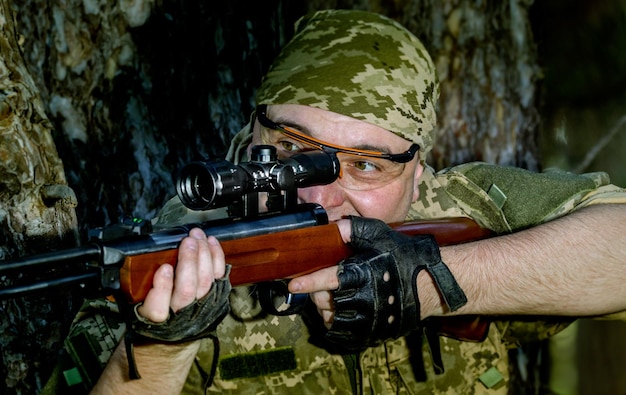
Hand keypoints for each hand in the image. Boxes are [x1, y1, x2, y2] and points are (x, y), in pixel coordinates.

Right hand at [132, 227, 231, 341]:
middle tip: (188, 242)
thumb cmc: (154, 314)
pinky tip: (211, 243)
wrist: (174, 337)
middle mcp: (180, 315)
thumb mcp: (136, 307)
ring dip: (204, 255)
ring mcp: (200, 307)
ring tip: (198, 237)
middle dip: (189, 262)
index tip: (164, 269)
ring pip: (205, 282)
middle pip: (187, 289)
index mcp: (155, 318)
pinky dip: (216, 257)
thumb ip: (133, 290)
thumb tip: (126, 262)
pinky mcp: (215, 298)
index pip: (158, 309)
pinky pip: (219, 277)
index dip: (162, 288)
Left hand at [292, 217, 466, 349]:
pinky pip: (345, 337)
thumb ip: (355, 230)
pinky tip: (338, 318)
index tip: (293, 284)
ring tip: (331, 301)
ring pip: (333, 320)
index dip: (308, 282)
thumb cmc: (403, 258)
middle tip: (321, 288)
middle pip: (326, 302)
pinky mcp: (374, 333)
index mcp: (361, 274)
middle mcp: (363, 299)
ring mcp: (369, 319)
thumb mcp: (381, 237)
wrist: (431, 284)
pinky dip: (337, 330)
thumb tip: (334, 226)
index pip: (328, 280)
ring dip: (327, 311)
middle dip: (318, 295)